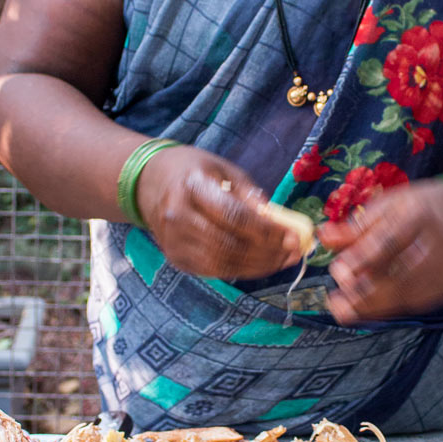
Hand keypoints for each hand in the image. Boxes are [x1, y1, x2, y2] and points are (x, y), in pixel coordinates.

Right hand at [135, 146, 305, 280]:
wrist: (150, 184)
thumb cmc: (195, 173)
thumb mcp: (224, 170)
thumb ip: (250, 196)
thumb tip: (279, 223)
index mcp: (192, 186)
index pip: (234, 216)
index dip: (266, 232)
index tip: (292, 238)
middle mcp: (178, 216)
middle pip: (229, 245)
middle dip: (267, 254)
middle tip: (293, 254)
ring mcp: (174, 242)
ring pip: (223, 264)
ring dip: (258, 266)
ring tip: (282, 261)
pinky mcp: (176, 259)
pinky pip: (214, 271)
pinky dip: (241, 270)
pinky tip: (260, 264)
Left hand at [318, 181, 442, 323]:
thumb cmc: (422, 207)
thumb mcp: (390, 206)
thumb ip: (357, 226)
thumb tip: (323, 236)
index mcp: (420, 214)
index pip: (389, 240)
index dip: (362, 259)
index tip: (338, 272)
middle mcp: (439, 243)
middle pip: (399, 275)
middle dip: (365, 293)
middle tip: (336, 303)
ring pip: (407, 295)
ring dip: (373, 306)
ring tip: (345, 310)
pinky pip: (415, 303)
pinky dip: (389, 308)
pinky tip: (368, 310)